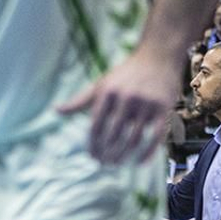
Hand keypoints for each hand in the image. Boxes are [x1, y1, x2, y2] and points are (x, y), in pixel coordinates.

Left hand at [57, 48, 183, 164]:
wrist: (159, 55)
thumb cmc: (125, 74)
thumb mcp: (101, 84)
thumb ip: (79, 101)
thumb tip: (56, 111)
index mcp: (108, 93)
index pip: (96, 125)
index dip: (93, 144)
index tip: (91, 156)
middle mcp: (126, 98)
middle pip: (114, 134)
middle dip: (107, 153)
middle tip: (104, 164)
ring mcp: (146, 103)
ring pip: (134, 138)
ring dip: (124, 155)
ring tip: (118, 164)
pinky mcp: (164, 107)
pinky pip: (156, 136)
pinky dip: (148, 152)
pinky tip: (140, 163)